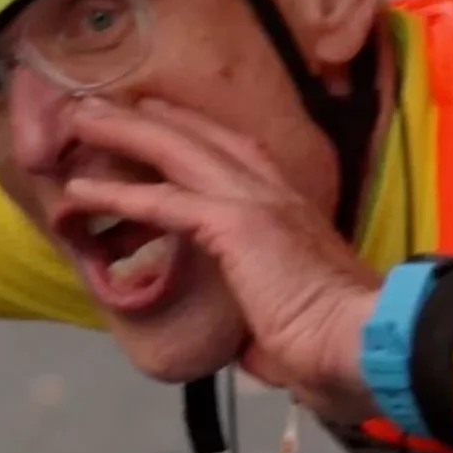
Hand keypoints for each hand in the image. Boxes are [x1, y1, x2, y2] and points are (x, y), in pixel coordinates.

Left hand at [61, 99, 382, 422]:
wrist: (370, 345)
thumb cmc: (342, 345)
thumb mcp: (296, 321)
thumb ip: (269, 322)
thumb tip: (256, 350)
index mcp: (292, 212)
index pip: (236, 154)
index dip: (194, 133)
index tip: (159, 118)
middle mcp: (275, 195)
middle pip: (201, 139)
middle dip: (149, 117)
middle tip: (104, 102)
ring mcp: (257, 204)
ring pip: (177, 153)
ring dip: (126, 133)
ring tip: (81, 118)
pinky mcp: (237, 225)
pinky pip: (164, 203)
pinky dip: (119, 195)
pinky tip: (81, 190)